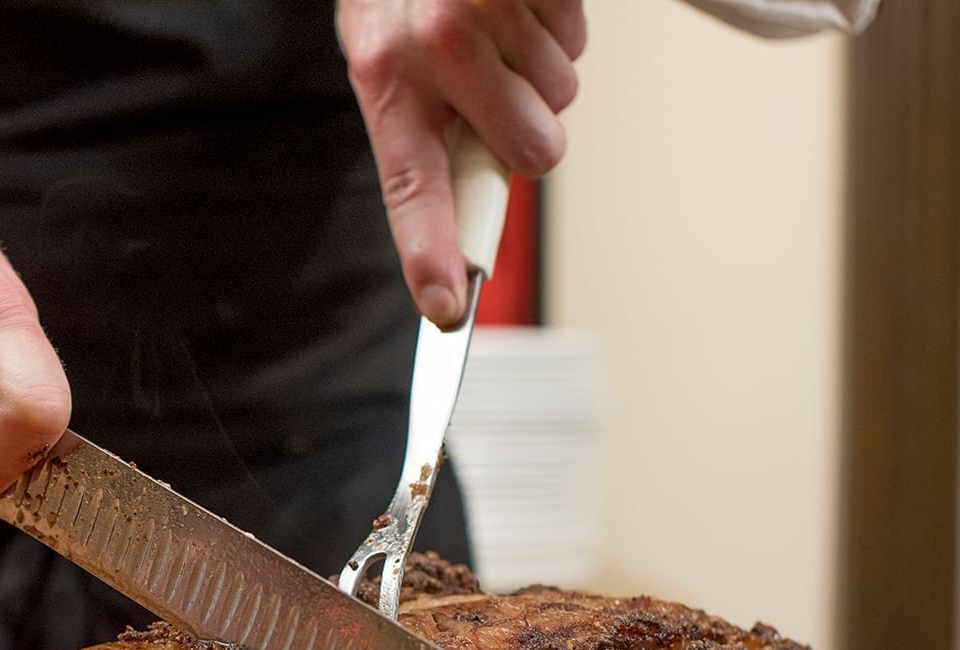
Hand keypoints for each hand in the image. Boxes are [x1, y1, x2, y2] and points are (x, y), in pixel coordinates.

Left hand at [336, 0, 586, 326]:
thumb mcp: (387, 50)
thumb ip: (426, 127)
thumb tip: (466, 214)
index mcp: (383, 74)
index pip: (408, 184)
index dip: (428, 251)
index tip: (446, 309)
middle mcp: (432, 45)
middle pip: (533, 150)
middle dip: (530, 130)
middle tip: (499, 90)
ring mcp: (487, 9)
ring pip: (562, 93)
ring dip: (541, 67)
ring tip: (500, 25)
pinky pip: (576, 39)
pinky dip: (557, 23)